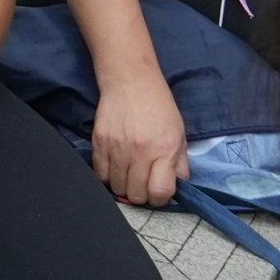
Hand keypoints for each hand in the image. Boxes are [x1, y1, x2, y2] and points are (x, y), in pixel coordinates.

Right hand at [89, 68, 189, 207]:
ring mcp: (117, 148)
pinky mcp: (99, 143)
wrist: (130, 81)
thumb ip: (180, 162)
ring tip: (129, 176)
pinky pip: (99, 174)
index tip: (159, 192)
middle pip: (136, 195)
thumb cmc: (159, 106)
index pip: (160, 192)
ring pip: (117, 187)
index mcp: (164, 150)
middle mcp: (140, 152)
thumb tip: (179, 185)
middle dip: (142, 195)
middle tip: (143, 185)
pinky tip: (115, 169)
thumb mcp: (179, 133)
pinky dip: (107, 177)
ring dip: (124, 187)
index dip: (160, 198)